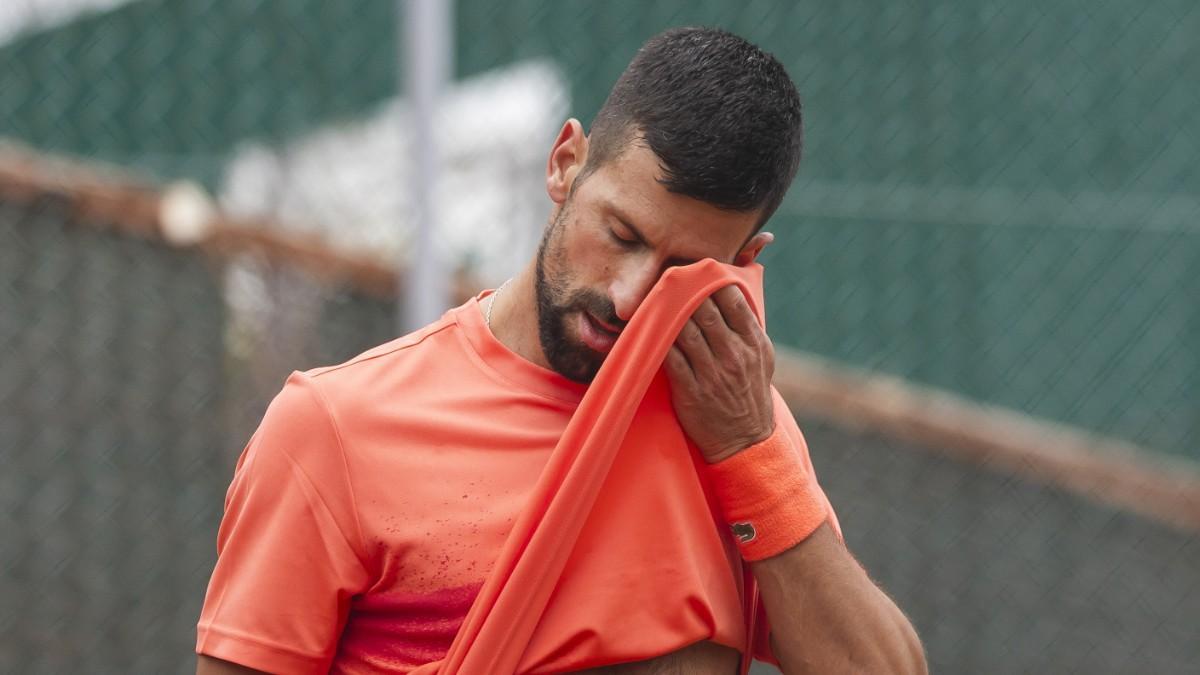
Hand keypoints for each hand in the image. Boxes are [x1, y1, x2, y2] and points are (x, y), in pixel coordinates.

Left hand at [664, 284, 775, 462]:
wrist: (746, 439)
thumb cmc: (752, 393)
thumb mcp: (763, 358)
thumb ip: (750, 327)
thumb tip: (734, 293)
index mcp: (753, 343)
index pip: (733, 301)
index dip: (713, 282)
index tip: (697, 271)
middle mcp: (734, 356)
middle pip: (706, 311)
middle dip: (685, 292)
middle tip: (669, 279)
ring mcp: (713, 374)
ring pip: (685, 331)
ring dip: (668, 313)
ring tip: (655, 299)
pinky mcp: (692, 391)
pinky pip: (671, 359)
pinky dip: (658, 342)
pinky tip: (648, 329)